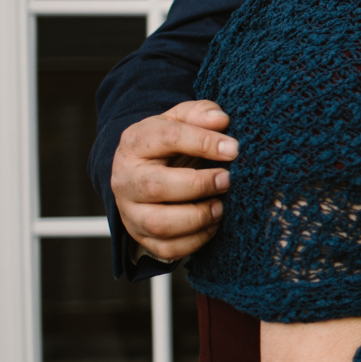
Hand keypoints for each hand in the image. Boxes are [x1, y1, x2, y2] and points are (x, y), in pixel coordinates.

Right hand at [112, 101, 238, 262]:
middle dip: (199, 185)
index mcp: (136, 142)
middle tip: (227, 180)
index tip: (234, 149)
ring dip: (198, 218)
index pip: (168, 138)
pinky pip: (167, 248)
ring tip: (221, 206)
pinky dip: (196, 241)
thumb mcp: (180, 119)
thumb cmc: (168, 143)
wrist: (144, 168)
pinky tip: (212, 224)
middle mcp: (126, 179)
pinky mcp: (141, 236)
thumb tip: (221, 121)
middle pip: (156, 187)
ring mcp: (131, 211)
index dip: (203, 142)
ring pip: (159, 224)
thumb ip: (200, 113)